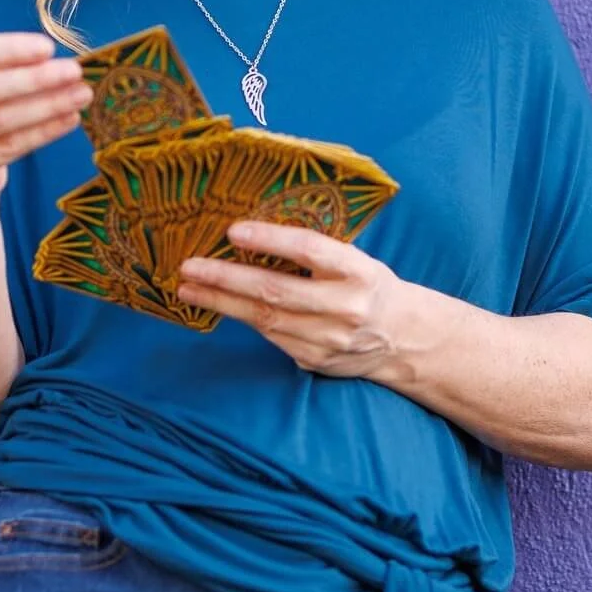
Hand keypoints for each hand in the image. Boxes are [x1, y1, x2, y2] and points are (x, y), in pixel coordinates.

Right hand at [0, 31, 88, 204]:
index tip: (48, 48)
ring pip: (1, 120)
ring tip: (80, 95)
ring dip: (47, 105)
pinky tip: (70, 120)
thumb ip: (5, 68)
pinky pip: (9, 148)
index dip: (9, 49)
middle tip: (74, 71)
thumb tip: (54, 59)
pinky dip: (44, 132)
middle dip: (35, 78)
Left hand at [174, 221, 419, 377]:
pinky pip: (271, 337)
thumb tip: (252, 234)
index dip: (269, 240)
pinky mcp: (315, 360)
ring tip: (188, 288)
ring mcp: (329, 339)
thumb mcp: (356, 260)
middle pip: (276, 291)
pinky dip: (244, 319)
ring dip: (221, 302)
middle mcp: (346, 307)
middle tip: (189, 267)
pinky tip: (220, 306)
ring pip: (265, 319)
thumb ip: (315, 252)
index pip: (309, 250)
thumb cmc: (369, 287)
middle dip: (225, 278)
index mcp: (359, 271)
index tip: (231, 231)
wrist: (403, 338)